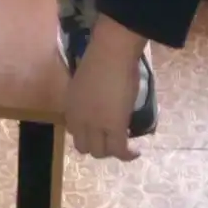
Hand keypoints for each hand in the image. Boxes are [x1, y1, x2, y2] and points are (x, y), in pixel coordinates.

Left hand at [64, 38, 139, 160]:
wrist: (111, 52)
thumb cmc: (101, 57)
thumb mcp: (86, 81)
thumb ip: (88, 98)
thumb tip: (100, 104)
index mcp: (70, 105)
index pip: (73, 131)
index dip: (86, 133)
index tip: (98, 130)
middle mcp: (78, 118)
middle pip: (83, 146)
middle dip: (97, 145)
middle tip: (112, 138)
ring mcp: (94, 124)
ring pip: (99, 152)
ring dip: (111, 151)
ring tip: (123, 145)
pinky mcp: (114, 127)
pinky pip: (119, 150)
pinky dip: (128, 154)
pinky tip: (136, 151)